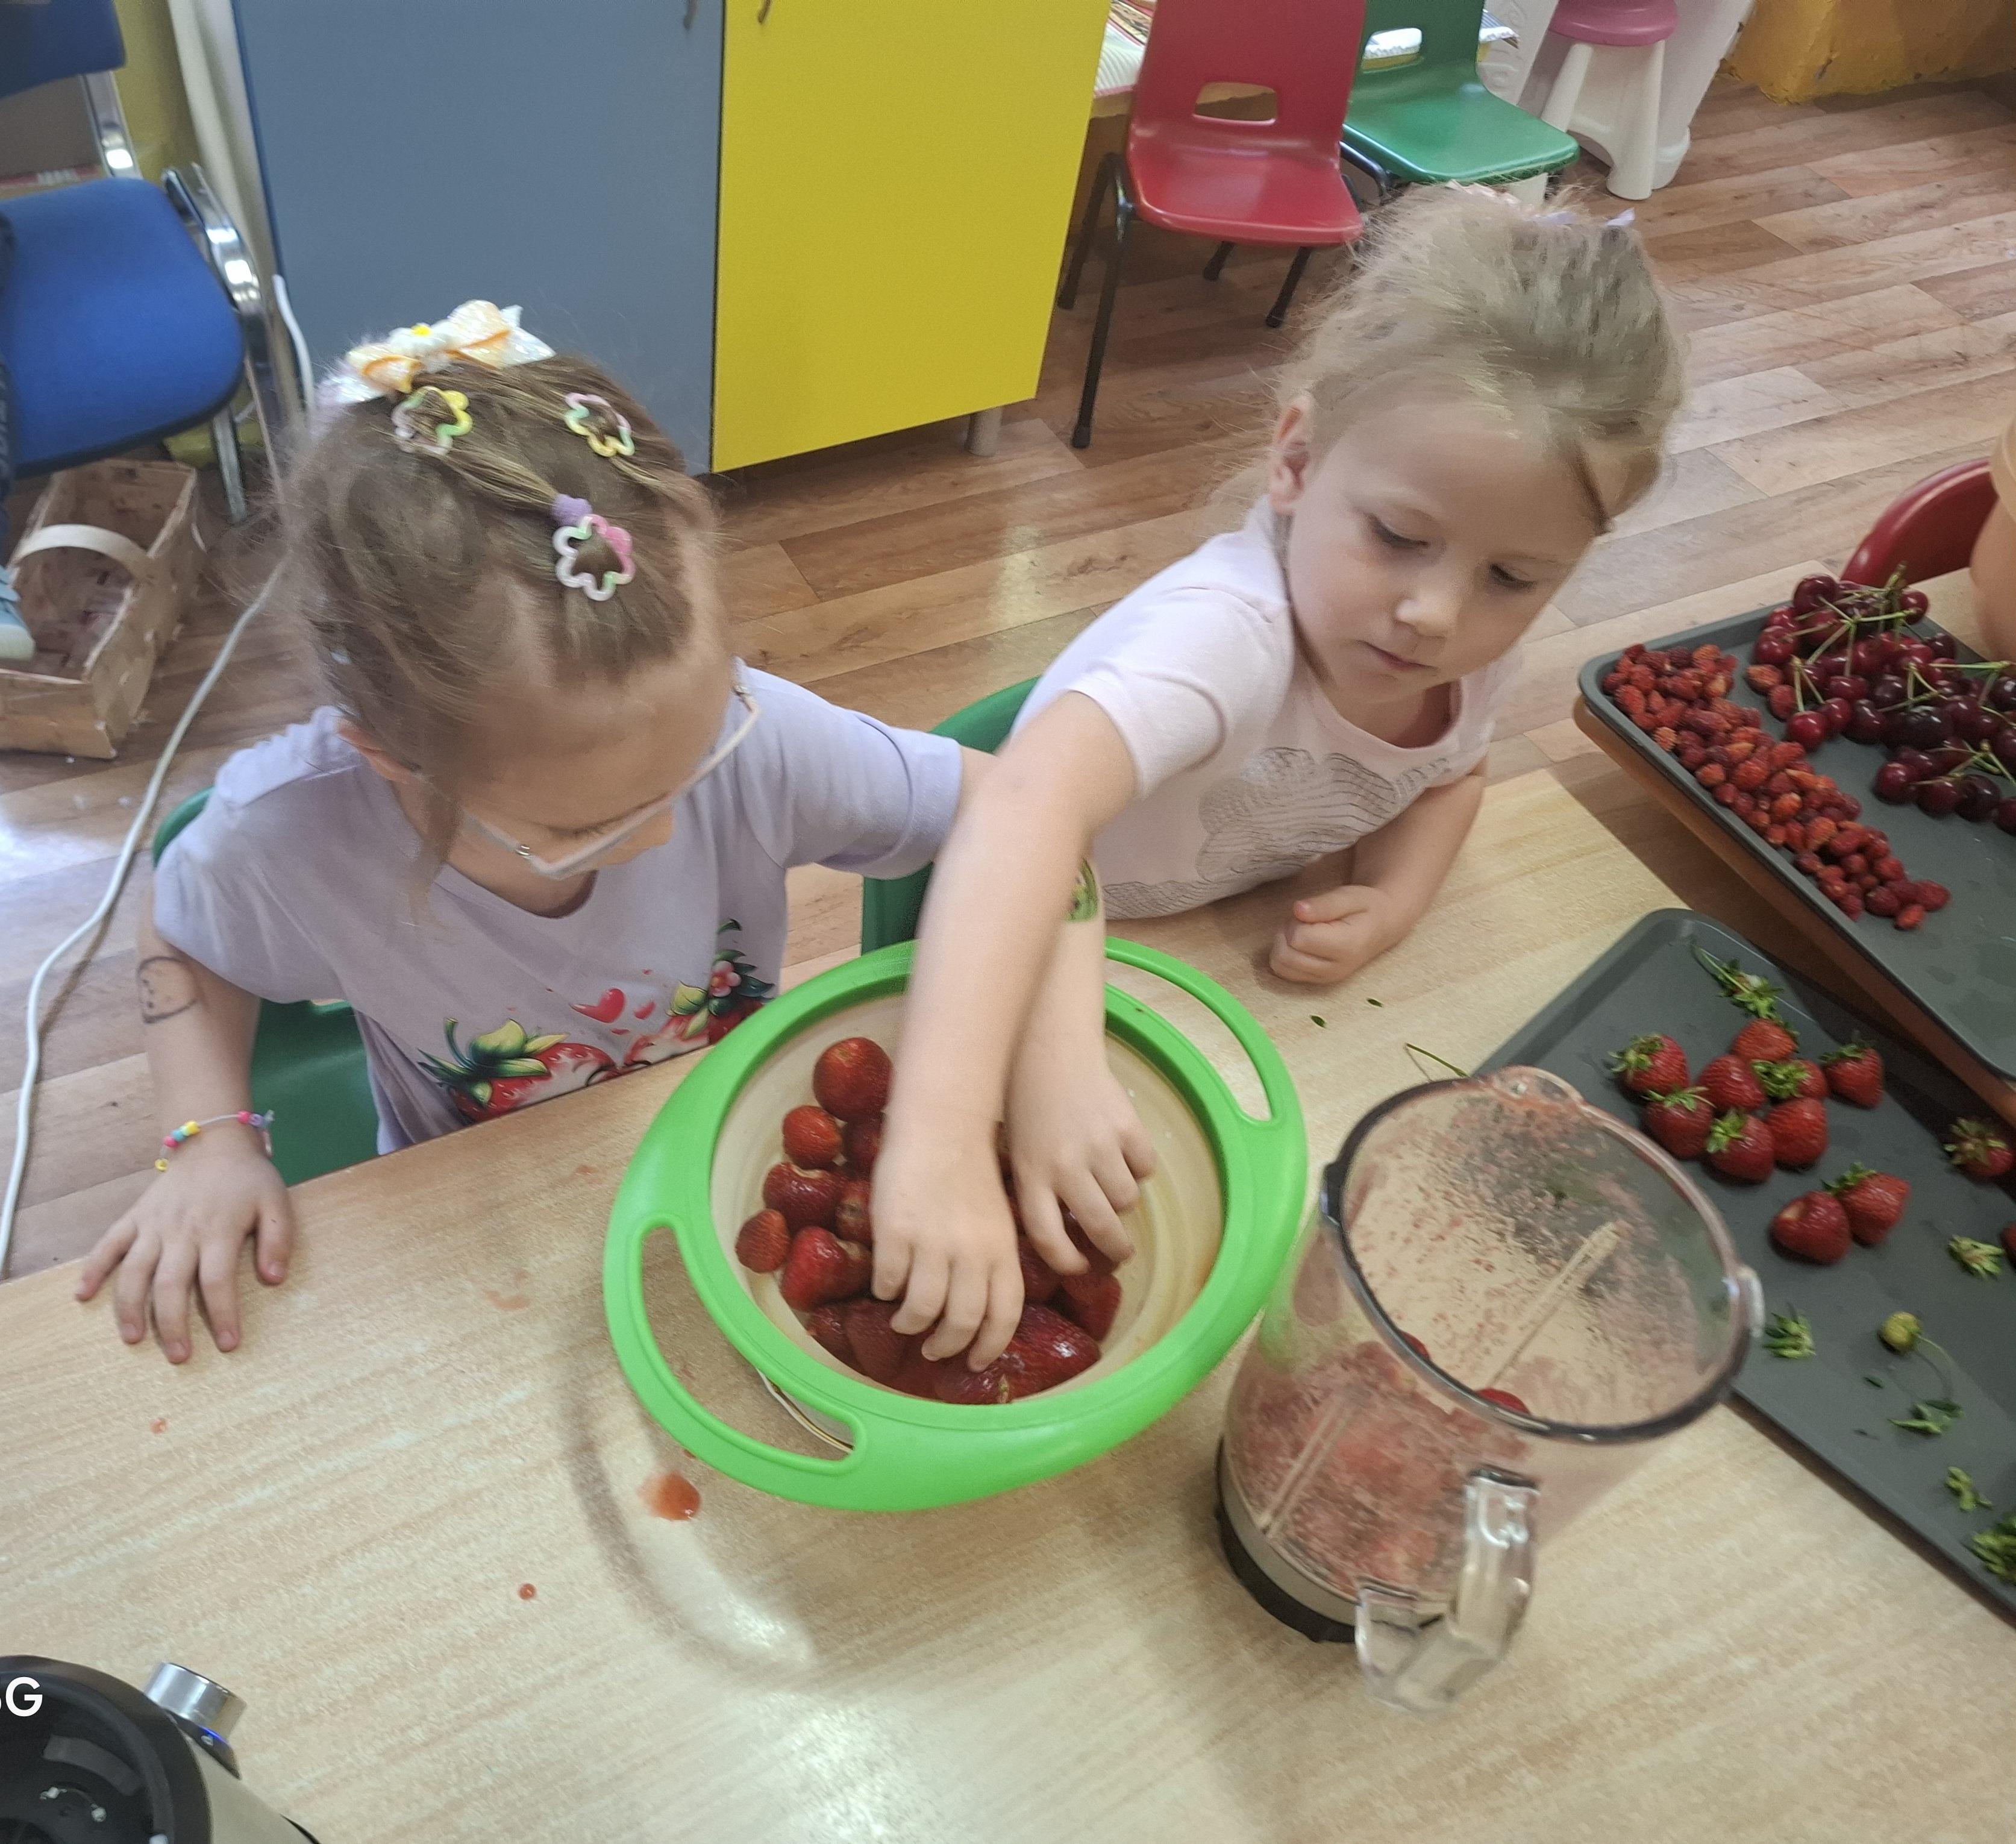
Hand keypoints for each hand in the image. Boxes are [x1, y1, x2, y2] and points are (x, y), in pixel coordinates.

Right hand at [75, 1134, 293, 1363]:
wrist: (213, 1143)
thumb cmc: (248, 1179)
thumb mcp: (276, 1203)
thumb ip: (279, 1240)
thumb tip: (274, 1279)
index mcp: (218, 1230)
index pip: (217, 1281)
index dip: (223, 1315)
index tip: (228, 1344)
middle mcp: (180, 1231)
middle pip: (170, 1284)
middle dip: (172, 1324)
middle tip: (180, 1357)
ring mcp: (152, 1225)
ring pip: (133, 1271)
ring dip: (129, 1307)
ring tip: (133, 1339)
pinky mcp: (133, 1218)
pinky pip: (107, 1244)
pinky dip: (92, 1269)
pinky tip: (81, 1296)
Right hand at [871, 1115, 1022, 1368]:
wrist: (941, 1125)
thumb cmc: (970, 1168)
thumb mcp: (998, 1217)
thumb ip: (991, 1258)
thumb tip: (977, 1304)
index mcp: (1002, 1250)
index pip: (1003, 1316)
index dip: (988, 1347)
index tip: (975, 1362)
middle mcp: (972, 1254)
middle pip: (960, 1323)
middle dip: (945, 1346)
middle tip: (932, 1349)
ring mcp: (932, 1244)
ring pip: (921, 1310)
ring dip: (910, 1324)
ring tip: (904, 1321)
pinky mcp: (895, 1233)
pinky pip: (887, 1282)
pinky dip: (885, 1291)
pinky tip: (884, 1285)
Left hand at [1005, 1031, 1153, 1274]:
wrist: (1049, 1047)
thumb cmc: (1025, 1102)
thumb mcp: (1016, 1151)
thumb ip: (1035, 1190)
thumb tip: (1064, 1235)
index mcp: (1031, 1176)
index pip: (1051, 1240)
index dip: (1069, 1263)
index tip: (1079, 1267)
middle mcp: (1065, 1167)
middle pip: (1100, 1229)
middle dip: (1114, 1249)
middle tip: (1119, 1253)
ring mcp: (1099, 1146)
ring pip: (1127, 1200)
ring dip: (1123, 1201)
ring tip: (1113, 1187)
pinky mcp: (1127, 1126)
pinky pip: (1146, 1168)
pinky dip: (1139, 1168)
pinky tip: (1124, 1154)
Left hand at [1270, 883, 1406, 985]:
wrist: (1381, 927)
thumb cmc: (1365, 907)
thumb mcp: (1348, 896)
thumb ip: (1323, 904)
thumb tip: (1297, 910)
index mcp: (1345, 947)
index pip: (1298, 937)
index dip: (1297, 920)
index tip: (1312, 913)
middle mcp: (1334, 969)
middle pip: (1285, 954)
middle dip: (1287, 932)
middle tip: (1305, 921)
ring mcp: (1325, 979)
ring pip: (1280, 965)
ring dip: (1283, 944)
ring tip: (1303, 931)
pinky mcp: (1317, 981)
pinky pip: (1284, 972)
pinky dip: (1285, 956)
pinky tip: (1301, 944)